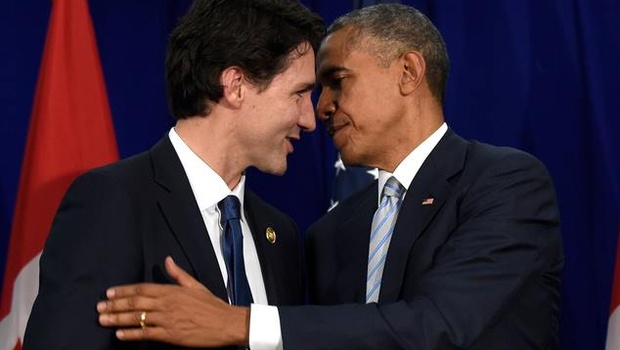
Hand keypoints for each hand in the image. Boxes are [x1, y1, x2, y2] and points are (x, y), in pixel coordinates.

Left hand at [97, 256, 249, 346]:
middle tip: (99, 307)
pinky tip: (119, 334)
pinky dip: (132, 334)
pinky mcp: (171, 335)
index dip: (124, 291)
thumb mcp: (195, 285)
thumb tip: (167, 260)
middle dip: (115, 304)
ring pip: (138, 318)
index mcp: (172, 290)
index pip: (142, 289)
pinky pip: (147, 334)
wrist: (226, 323)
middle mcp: (167, 304)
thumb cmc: (212, 305)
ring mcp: (168, 320)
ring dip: (118, 319)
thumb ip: (178, 274)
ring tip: (102, 319)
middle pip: (136, 303)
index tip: (109, 292)